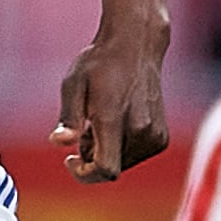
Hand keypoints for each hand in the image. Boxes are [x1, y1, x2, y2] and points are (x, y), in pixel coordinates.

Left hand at [51, 30, 168, 182]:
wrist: (135, 46)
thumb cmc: (99, 63)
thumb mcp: (73, 85)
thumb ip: (69, 118)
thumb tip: (59, 143)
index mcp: (114, 119)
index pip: (105, 169)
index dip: (84, 174)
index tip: (70, 159)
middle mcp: (140, 130)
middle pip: (111, 168)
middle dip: (91, 158)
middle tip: (84, 128)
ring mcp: (154, 134)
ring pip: (122, 164)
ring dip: (106, 152)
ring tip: (99, 121)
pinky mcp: (161, 136)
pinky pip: (136, 156)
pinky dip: (121, 148)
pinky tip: (115, 123)